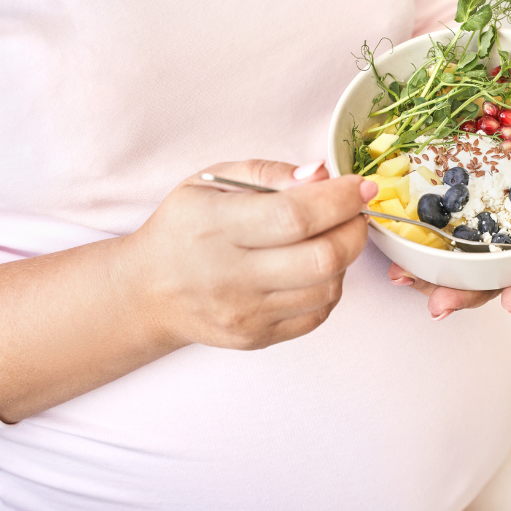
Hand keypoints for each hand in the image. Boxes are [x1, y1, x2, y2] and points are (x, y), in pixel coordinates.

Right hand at [126, 159, 375, 349]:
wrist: (150, 292)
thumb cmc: (185, 229)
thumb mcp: (212, 182)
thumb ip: (268, 172)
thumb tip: (321, 175)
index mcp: (215, 226)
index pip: (295, 216)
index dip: (340, 200)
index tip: (361, 186)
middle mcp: (230, 275)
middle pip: (322, 258)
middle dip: (354, 230)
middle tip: (353, 213)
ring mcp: (246, 313)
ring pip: (327, 288)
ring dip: (343, 259)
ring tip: (329, 238)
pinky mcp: (258, 338)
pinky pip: (317, 314)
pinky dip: (329, 287)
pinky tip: (313, 268)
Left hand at [385, 77, 510, 320]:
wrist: (486, 116)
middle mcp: (500, 238)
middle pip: (486, 279)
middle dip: (464, 296)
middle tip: (440, 305)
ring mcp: (469, 235)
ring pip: (453, 273)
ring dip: (430, 283)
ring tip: (403, 279)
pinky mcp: (438, 224)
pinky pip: (427, 250)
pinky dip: (412, 260)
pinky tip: (394, 262)